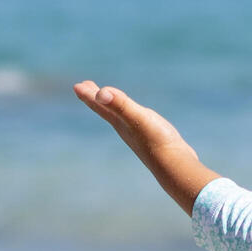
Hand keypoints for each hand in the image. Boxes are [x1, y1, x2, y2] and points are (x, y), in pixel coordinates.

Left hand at [71, 81, 219, 212]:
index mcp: (119, 122)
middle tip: (84, 86)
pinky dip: (130, 114)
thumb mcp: (137, 118)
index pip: (99, 106)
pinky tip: (135, 116)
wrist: (174, 164)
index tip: (77, 85)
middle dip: (95, 98)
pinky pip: (134, 120)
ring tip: (107, 99)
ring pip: (119, 116)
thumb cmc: (156, 141)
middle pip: (106, 110)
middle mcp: (125, 128)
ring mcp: (137, 133)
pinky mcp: (150, 135)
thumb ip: (120, 104)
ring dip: (111, 105)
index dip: (88, 95)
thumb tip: (100, 93)